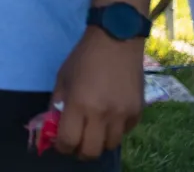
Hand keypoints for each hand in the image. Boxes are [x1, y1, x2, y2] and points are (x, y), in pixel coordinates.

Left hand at [51, 28, 145, 159]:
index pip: (69, 141)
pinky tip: (109, 117)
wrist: (117, 41)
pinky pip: (125, 132)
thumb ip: (58, 104)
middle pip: (91, 151)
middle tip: (76, 142)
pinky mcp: (138, 113)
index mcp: (80, 104)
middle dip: (80, 151)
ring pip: (110, 145)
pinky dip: (115, 130)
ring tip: (93, 129)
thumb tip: (54, 125)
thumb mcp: (63, 78)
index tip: (60, 143)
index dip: (62, 147)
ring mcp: (123, 115)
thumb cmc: (84, 58)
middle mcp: (103, 114)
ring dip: (99, 142)